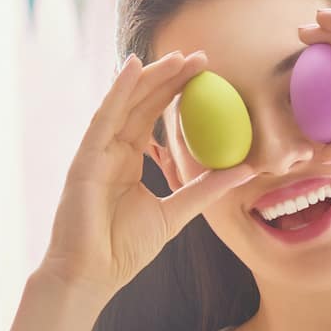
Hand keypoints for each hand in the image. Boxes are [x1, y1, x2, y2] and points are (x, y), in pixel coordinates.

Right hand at [39, 52, 255, 301]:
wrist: (93, 274)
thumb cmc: (124, 249)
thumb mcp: (175, 213)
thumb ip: (204, 189)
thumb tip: (245, 171)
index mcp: (128, 162)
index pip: (153, 117)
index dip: (177, 92)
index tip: (205, 73)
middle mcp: (110, 151)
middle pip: (141, 104)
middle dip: (169, 78)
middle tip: (200, 56)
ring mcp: (96, 153)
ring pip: (125, 104)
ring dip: (150, 77)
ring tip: (177, 56)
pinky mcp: (85, 159)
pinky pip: (103, 118)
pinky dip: (117, 91)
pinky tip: (132, 67)